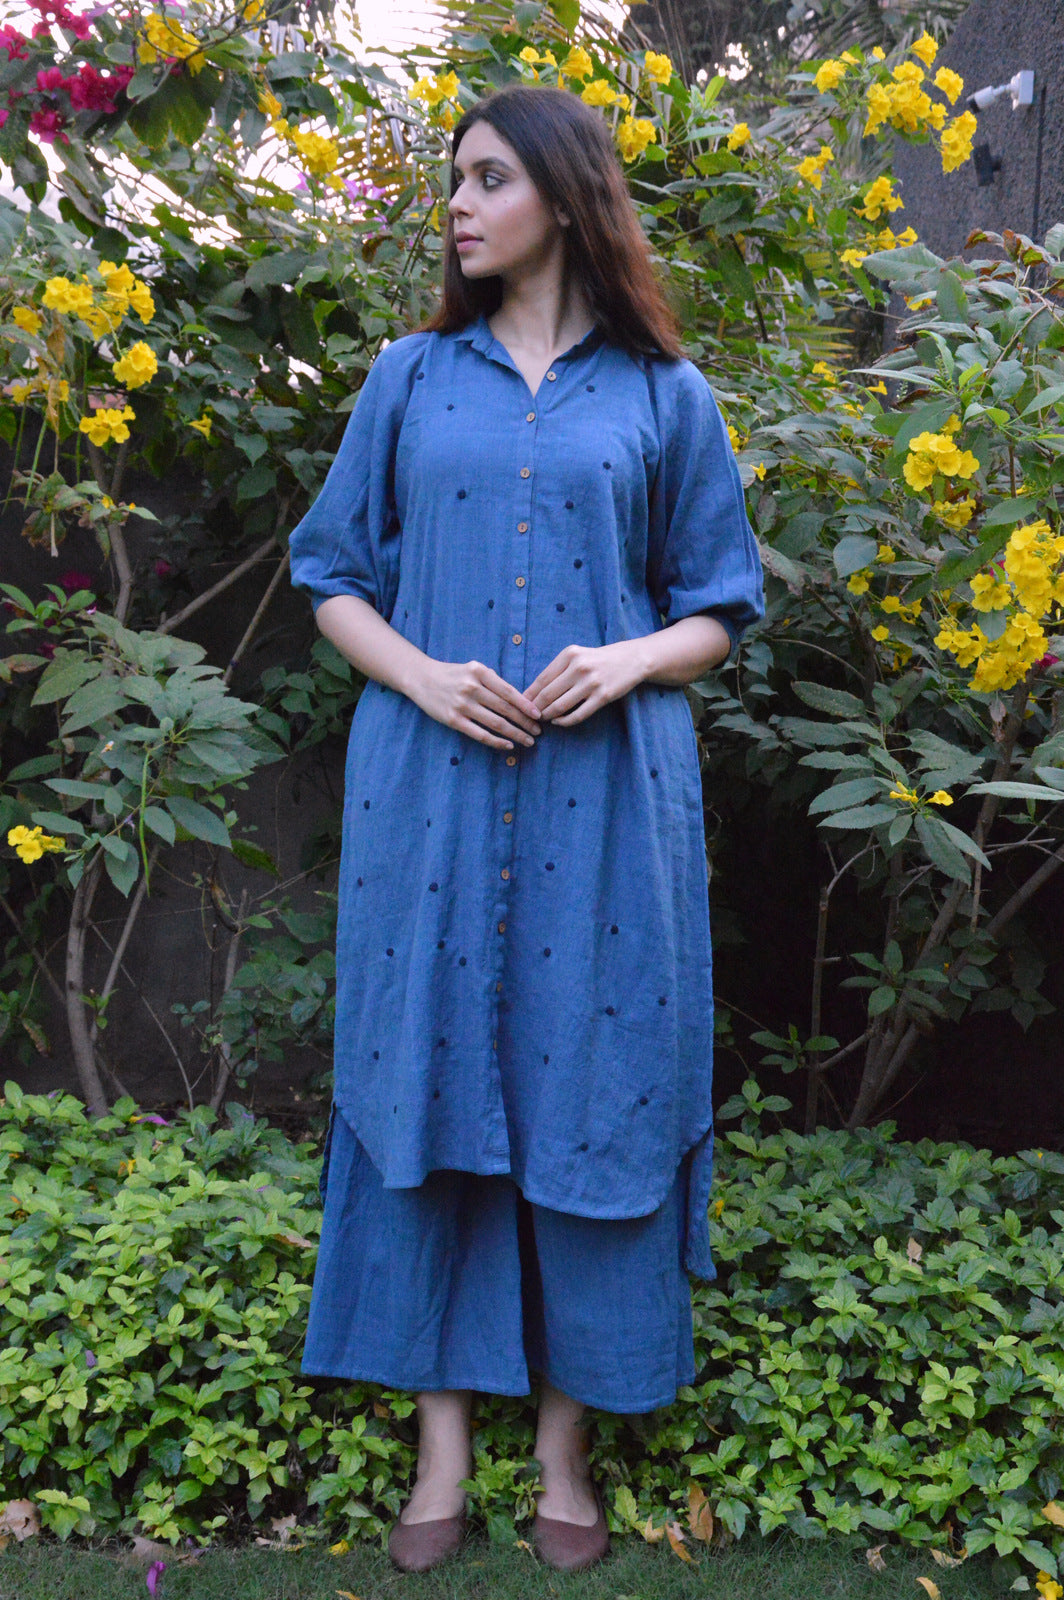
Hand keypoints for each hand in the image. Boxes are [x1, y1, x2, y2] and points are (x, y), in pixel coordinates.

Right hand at [407, 657, 541, 750]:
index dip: (526, 705)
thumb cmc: (453, 674)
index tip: (539, 715)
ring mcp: (462, 705)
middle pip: (505, 709)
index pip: (509, 692)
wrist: (421, 678)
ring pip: (495, 723)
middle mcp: (472, 688)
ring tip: (528, 741)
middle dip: (525, 722)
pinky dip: (496, 741)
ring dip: (515, 734)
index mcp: (479, 672)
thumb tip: (519, 699)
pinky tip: (508, 745)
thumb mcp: (473, 668)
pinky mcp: (453, 720)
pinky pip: (480, 734)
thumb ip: (494, 681)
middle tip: (538, 732)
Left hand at [524, 641, 646, 727]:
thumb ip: (558, 670)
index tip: (521, 704)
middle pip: (548, 694)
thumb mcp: (577, 656)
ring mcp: (591, 683)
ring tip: (543, 719)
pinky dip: (565, 721)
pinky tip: (559, 722)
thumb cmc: (598, 659)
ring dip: (548, 716)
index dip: (529, 695)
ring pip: (560, 706)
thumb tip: (533, 692)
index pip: (542, 679)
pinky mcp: (603, 696)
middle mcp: (579, 667)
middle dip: (536, 708)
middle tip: (530, 716)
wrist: (631, 659)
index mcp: (569, 654)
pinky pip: (578, 715)